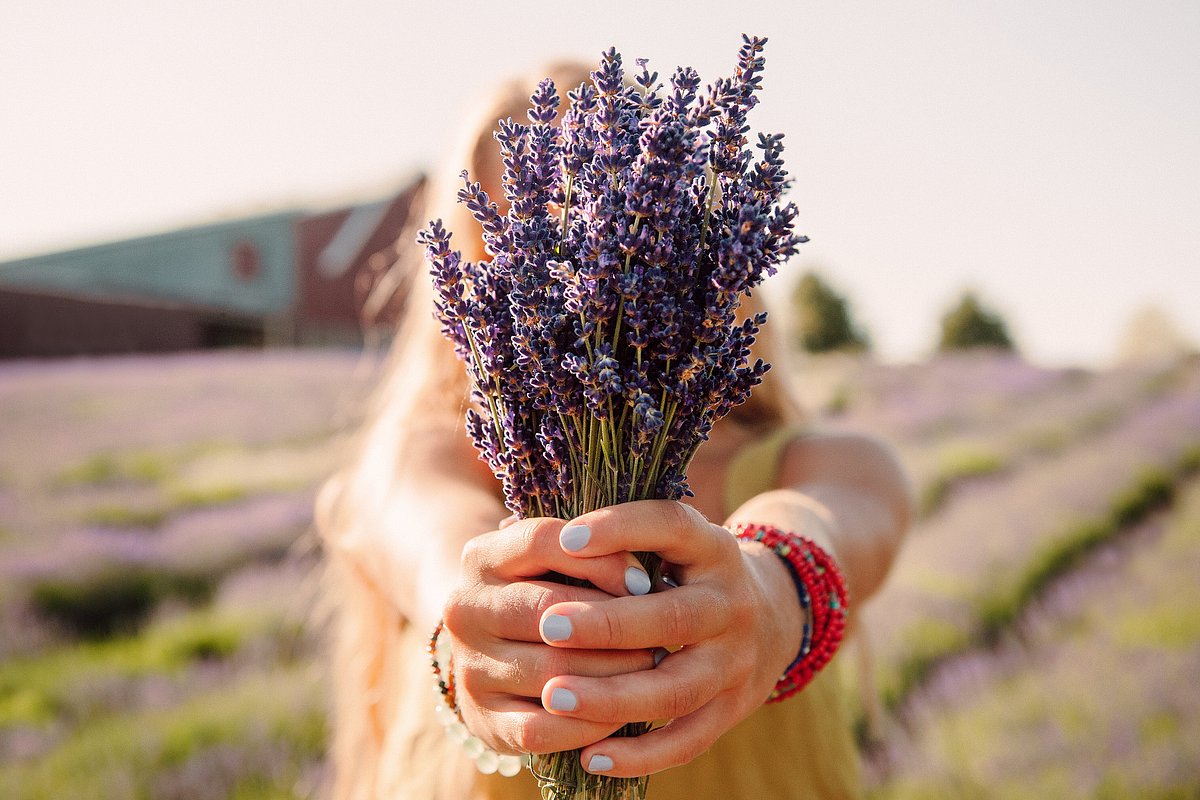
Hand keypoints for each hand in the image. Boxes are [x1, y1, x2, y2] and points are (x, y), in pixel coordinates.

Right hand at [441, 516, 659, 755]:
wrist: (495, 650)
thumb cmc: (546, 592)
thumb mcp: (559, 561)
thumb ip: (592, 554)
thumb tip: (642, 582)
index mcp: (481, 557)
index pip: (542, 542)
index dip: (601, 559)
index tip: (645, 582)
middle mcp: (464, 609)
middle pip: (548, 612)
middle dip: (615, 626)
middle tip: (661, 635)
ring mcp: (469, 667)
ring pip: (553, 672)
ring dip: (613, 676)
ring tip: (652, 671)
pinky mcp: (482, 719)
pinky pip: (544, 728)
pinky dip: (590, 724)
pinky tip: (622, 715)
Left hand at [535, 500, 803, 776]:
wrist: (771, 617)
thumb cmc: (688, 572)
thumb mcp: (672, 541)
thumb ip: (619, 537)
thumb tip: (534, 534)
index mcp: (713, 548)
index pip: (672, 526)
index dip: (623, 529)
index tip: (568, 538)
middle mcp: (730, 604)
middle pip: (672, 618)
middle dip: (607, 624)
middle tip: (547, 624)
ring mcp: (735, 662)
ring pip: (675, 688)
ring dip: (613, 695)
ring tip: (553, 695)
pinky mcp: (732, 709)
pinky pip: (687, 741)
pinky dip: (640, 755)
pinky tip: (590, 757)